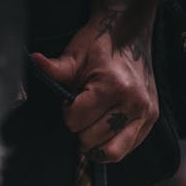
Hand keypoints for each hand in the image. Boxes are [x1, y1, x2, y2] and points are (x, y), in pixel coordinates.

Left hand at [30, 11, 157, 163]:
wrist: (130, 32)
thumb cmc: (101, 43)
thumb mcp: (75, 54)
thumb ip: (56, 68)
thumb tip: (34, 61)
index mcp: (113, 85)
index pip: (77, 121)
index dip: (68, 113)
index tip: (72, 100)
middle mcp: (133, 103)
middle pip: (92, 140)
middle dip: (81, 130)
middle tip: (84, 112)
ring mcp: (145, 113)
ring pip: (112, 153)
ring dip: (96, 145)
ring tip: (92, 126)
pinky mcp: (151, 120)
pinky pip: (127, 149)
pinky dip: (112, 144)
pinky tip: (107, 128)